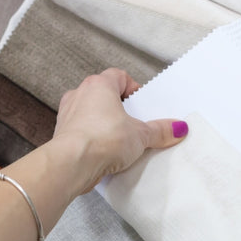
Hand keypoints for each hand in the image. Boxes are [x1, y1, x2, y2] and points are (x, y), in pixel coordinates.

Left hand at [49, 68, 186, 195]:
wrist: (72, 164)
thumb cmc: (101, 139)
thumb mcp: (140, 135)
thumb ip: (160, 130)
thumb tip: (177, 128)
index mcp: (99, 85)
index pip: (119, 77)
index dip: (133, 89)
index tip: (143, 105)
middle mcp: (80, 95)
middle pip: (105, 96)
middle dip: (121, 110)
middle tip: (136, 124)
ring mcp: (68, 114)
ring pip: (91, 114)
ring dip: (106, 125)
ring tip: (122, 142)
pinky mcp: (63, 135)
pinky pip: (83, 133)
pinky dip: (94, 140)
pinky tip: (105, 154)